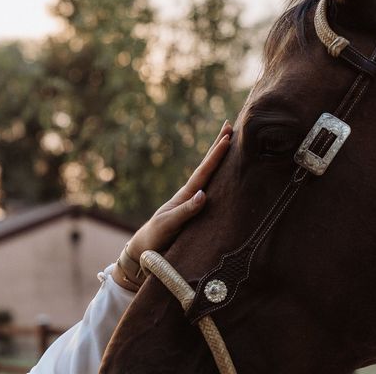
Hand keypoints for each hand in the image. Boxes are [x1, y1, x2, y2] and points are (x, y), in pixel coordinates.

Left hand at [112, 120, 232, 290]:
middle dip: (218, 146)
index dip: (216, 154)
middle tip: (229, 125)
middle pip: (207, 166)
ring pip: (209, 175)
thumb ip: (185, 211)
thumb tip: (204, 194)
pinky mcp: (196, 212)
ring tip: (229, 141)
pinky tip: (226, 173)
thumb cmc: (156, 237)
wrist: (146, 249)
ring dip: (219, 158)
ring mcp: (193, 201)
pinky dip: (219, 177)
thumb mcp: (169, 224)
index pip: (204, 171)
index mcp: (185, 195)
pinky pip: (211, 190)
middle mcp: (191, 194)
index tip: (227, 137)